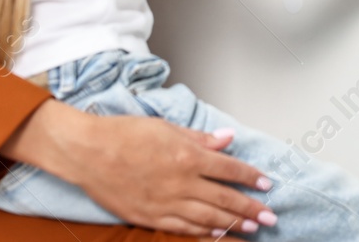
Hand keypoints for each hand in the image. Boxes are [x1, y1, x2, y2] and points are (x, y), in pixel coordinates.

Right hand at [1, 99, 275, 235]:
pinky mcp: (150, 216)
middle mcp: (181, 182)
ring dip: (234, 223)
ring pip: (209, 217)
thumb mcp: (166, 127)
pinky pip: (183, 228)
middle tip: (270, 217)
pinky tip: (217, 233)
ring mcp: (166, 203)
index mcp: (187, 156)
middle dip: (251, 208)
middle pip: (225, 198)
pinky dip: (204, 232)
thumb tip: (227, 139)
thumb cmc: (124, 133)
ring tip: (253, 228)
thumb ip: (200, 138)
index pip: (230, 169)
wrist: (88, 152)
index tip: (265, 183)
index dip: (251, 177)